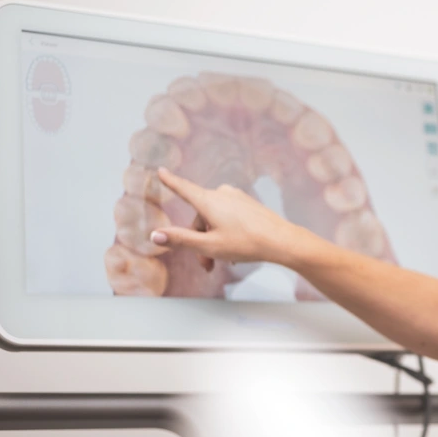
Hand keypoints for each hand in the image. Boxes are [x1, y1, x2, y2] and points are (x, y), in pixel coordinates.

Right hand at [149, 167, 304, 270]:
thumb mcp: (209, 245)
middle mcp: (222, 194)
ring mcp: (237, 198)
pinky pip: (229, 217)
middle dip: (199, 240)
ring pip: (215, 219)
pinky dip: (226, 233)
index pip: (183, 188)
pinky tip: (234, 251)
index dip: (170, 182)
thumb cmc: (246, 243)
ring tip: (222, 261)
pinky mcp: (248, 205)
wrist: (282, 240)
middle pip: (200, 216)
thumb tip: (155, 235)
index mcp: (209, 201)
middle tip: (207, 265)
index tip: (161, 171)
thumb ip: (180, 240)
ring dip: (213, 240)